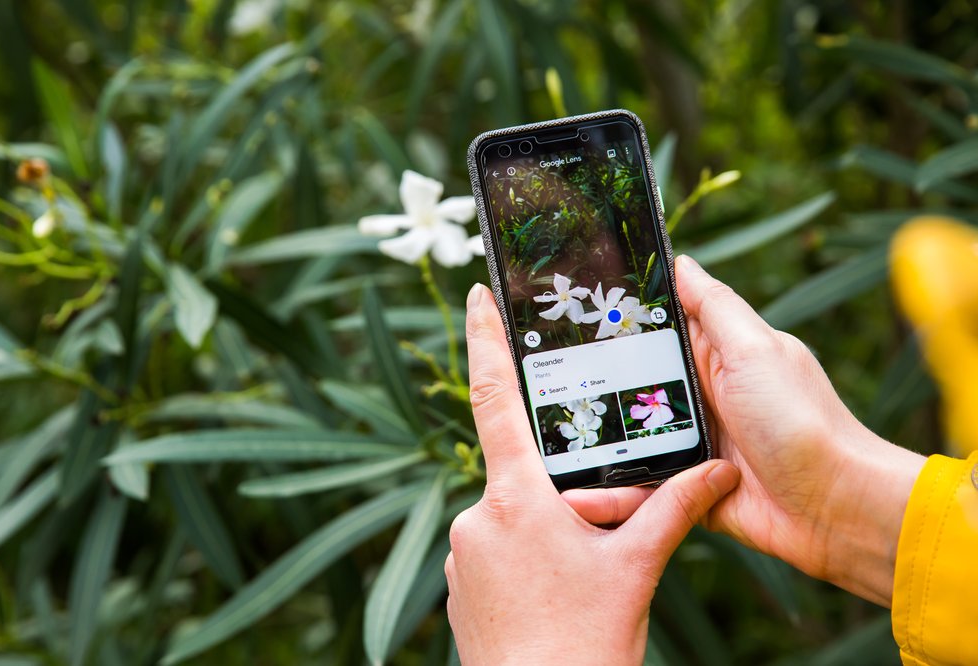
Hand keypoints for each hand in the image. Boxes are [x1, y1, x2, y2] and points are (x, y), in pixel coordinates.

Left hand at [446, 283, 739, 665]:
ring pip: (510, 518)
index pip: (496, 396)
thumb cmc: (585, 644)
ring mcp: (462, 554)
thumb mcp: (636, 568)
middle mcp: (477, 517)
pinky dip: (526, 561)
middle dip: (558, 490)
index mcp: (517, 498)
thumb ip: (675, 508)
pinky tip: (554, 595)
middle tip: (590, 536)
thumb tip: (721, 471)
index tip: (477, 294)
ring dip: (545, 533)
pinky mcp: (459, 587)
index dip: (485, 338)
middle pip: (521, 473)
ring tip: (579, 581)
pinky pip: (494, 552)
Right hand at [564, 255, 924, 606]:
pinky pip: (638, 486)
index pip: (657, 329)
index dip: (618, 320)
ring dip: (594, 440)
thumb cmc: (801, 419)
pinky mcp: (684, 488)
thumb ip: (715, 307)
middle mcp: (700, 397)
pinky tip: (574, 491)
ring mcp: (690, 443)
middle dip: (590, 382)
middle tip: (538, 377)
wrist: (832, 507)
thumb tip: (680, 262)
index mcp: (716, 356)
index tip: (568, 310)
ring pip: (626, 436)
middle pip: (631, 383)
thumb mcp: (755, 348)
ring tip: (543, 437)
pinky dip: (611, 490)